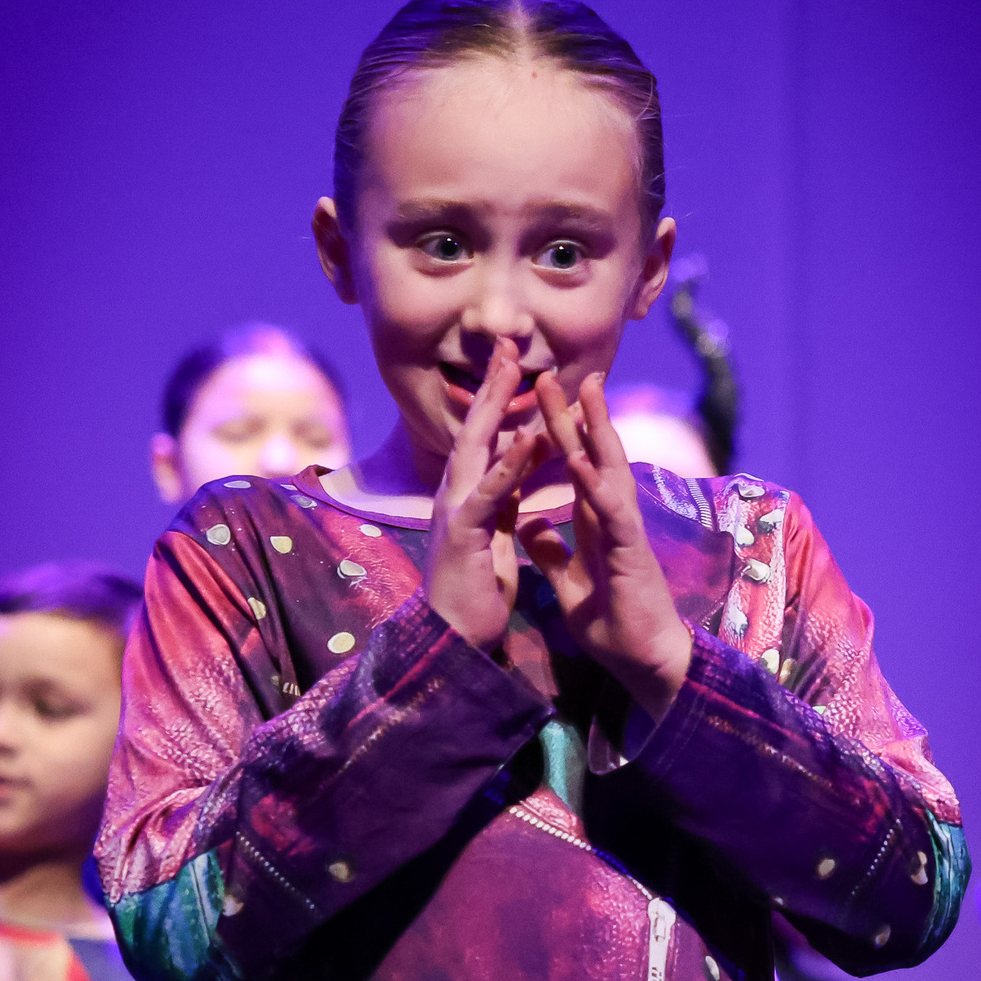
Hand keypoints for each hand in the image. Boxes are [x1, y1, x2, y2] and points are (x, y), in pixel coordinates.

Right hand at [425, 339, 549, 650]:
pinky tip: (526, 436)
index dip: (497, 398)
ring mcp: (456, 510)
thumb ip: (502, 501)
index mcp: (468, 495)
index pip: (485, 437)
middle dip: (491, 384)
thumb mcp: (494, 537)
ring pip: (477, 448)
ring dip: (494, 406)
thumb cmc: (473, 593)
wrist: (454, 639)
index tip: (513, 362)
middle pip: (475, 428)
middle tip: (507, 341)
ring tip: (512, 367)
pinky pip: (491, 492)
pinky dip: (509, 463)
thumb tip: (514, 471)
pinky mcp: (466, 533)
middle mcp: (456, 494)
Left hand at [516, 372, 691, 722]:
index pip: (576, 467)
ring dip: (595, 432)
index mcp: (597, 524)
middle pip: (593, 456)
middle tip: (557, 372)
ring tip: (582, 391)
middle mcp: (614, 519)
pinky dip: (596, 485)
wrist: (645, 664)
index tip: (541, 399)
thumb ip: (551, 552)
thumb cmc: (615, 626)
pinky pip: (612, 512)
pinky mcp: (631, 554)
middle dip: (576, 415)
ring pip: (610, 471)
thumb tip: (528, 523)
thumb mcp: (570, 584)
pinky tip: (582, 460)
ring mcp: (626, 532)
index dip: (559, 434)